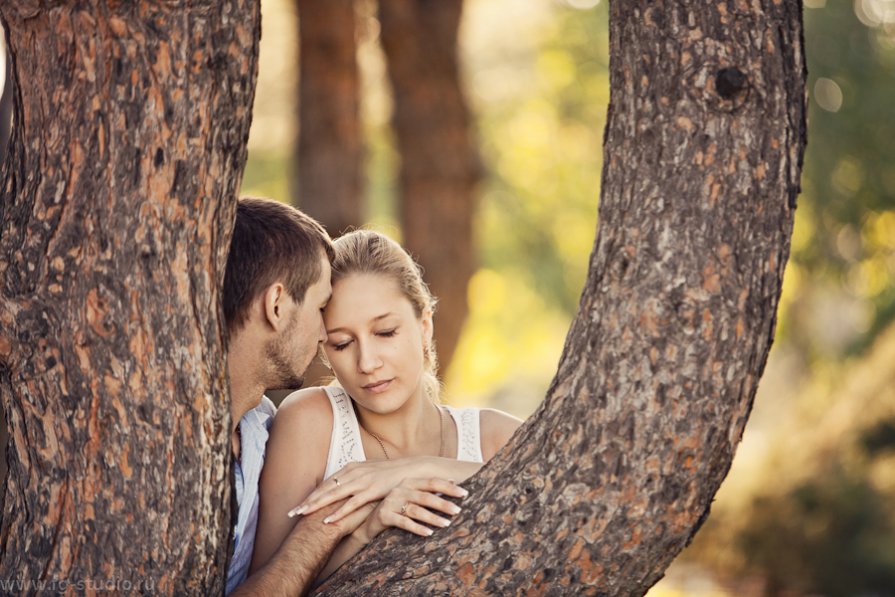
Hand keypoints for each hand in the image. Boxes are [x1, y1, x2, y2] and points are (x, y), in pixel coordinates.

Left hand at [288, 458, 470, 523]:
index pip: (326, 483)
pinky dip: (339, 512)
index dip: (311, 495)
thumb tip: (342, 488)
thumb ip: (355, 480)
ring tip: (303, 516)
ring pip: (334, 494)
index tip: (298, 506)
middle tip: (292, 513)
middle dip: (307, 501)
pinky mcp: (372, 490)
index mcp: (351, 468)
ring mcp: (362, 481)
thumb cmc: (390, 474)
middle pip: (325, 488)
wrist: (413, 470)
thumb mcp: (369, 473)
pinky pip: (352, 503)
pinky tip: (328, 520)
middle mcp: (353, 472)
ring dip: (317, 506)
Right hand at [354, 477, 466, 542]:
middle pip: (425, 496)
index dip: (448, 487)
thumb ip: (428, 489)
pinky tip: (428, 533)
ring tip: (446, 524)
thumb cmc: (395, 508)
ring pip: (416, 510)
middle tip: (458, 510)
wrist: (369, 521)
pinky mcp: (384, 515)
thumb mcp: (411, 496)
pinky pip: (404, 522)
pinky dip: (417, 528)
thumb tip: (452, 480)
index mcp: (408, 482)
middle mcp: (400, 490)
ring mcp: (391, 502)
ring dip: (433, 517)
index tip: (464, 493)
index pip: (431, 482)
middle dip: (443, 503)